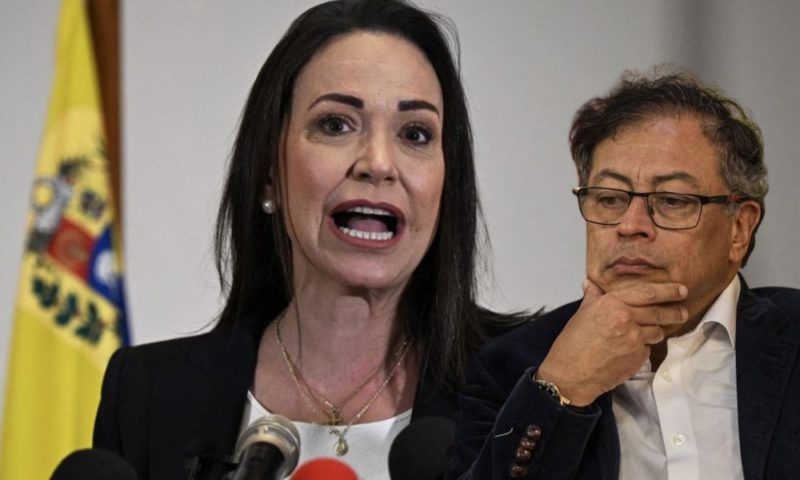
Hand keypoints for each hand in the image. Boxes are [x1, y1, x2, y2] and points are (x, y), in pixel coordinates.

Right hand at [537, 279, 687, 405]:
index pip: (648, 292)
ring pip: (657, 332)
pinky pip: (647, 349)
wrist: (570, 374)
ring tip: (651, 332)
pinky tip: (631, 350)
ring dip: (657, 331)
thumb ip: (593, 298)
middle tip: (683, 311)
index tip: (681, 290)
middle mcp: (626, 318)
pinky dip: (643, 348)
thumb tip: (591, 284)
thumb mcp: (581, 314)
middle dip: (675, 312)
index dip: (668, 291)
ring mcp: (635, 339)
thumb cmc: (572, 343)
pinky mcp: (638, 357)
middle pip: (659, 313)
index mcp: (612, 303)